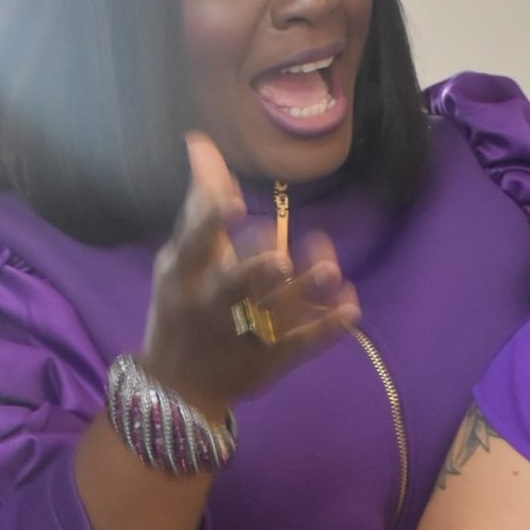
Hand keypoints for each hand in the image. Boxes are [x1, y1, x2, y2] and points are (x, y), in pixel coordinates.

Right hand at [139, 135, 360, 419]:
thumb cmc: (179, 308)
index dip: (211, 224)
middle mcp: (210, 306)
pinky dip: (327, 329)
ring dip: (303, 293)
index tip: (233, 201)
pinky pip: (301, 346)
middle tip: (280, 258)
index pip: (194, 245)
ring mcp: (242, 336)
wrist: (177, 388)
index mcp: (182, 276)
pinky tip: (352, 309)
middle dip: (256, 272)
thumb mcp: (180, 260)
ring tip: (330, 272)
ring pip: (275, 314)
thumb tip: (201, 142)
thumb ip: (199, 204)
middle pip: (234, 286)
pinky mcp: (269, 362)